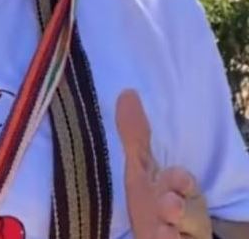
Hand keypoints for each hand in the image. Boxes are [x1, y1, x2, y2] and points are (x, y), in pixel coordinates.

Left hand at [117, 89, 211, 238]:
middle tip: (168, 202)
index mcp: (176, 189)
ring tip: (161, 231)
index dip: (180, 180)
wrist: (161, 235)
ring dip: (171, 233)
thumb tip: (127, 92)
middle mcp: (183, 214)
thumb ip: (136, 136)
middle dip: (178, 207)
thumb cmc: (150, 200)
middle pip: (188, 212)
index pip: (183, 182)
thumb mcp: (140, 169)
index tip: (176, 177)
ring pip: (186, 234)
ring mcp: (180, 234)